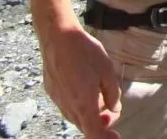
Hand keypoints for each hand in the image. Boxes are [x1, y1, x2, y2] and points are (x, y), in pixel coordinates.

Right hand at [39, 23, 121, 138]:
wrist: (58, 37)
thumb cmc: (85, 52)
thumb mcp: (107, 71)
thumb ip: (113, 94)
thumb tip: (114, 109)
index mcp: (84, 104)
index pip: (94, 134)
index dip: (105, 138)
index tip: (115, 136)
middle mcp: (68, 107)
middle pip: (85, 126)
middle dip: (100, 124)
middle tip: (112, 113)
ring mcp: (58, 100)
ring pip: (76, 117)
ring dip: (89, 115)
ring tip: (100, 99)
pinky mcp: (52, 92)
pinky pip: (67, 106)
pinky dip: (79, 105)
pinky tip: (85, 90)